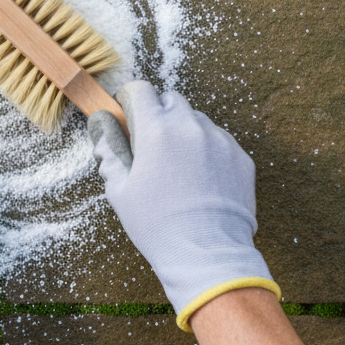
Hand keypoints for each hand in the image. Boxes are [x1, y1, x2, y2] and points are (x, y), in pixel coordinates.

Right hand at [88, 81, 278, 330]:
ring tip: (180, 167)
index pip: (141, 90)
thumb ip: (110, 154)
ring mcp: (219, 140)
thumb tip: (104, 133)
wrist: (207, 254)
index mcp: (156, 131)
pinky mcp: (240, 156)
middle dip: (160, 115)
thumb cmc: (157, 225)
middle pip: (171, 100)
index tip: (128, 113)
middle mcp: (190, 126)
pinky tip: (202, 181)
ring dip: (186, 132)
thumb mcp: (120, 192)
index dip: (131, 99)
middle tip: (153, 145)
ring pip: (198, 120)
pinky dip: (209, 151)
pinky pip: (221, 142)